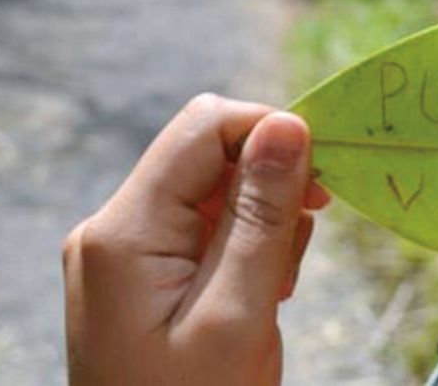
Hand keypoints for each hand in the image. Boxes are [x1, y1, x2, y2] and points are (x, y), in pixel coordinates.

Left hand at [63, 94, 328, 385]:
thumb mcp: (238, 314)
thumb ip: (262, 215)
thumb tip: (288, 124)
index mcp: (122, 231)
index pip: (203, 126)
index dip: (270, 131)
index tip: (325, 179)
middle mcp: (111, 229)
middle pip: (208, 155)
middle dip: (269, 187)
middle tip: (297, 254)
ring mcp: (121, 255)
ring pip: (212, 193)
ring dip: (262, 226)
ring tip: (272, 293)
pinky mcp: (137, 277)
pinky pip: (201, 232)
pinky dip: (242, 251)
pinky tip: (256, 299)